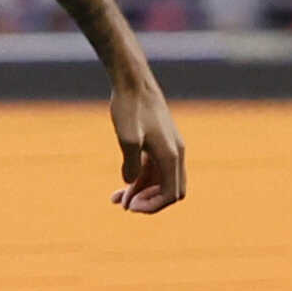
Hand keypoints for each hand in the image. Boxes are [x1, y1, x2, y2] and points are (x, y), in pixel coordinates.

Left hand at [110, 74, 185, 213]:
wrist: (133, 83)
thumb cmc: (130, 108)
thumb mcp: (127, 137)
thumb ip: (131, 163)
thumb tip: (130, 183)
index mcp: (171, 155)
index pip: (171, 193)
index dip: (152, 205)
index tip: (130, 207)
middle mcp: (175, 153)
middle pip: (170, 190)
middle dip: (149, 202)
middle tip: (124, 206)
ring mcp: (168, 148)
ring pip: (160, 180)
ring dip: (142, 193)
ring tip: (116, 200)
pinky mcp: (159, 143)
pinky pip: (154, 169)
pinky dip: (141, 180)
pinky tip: (122, 186)